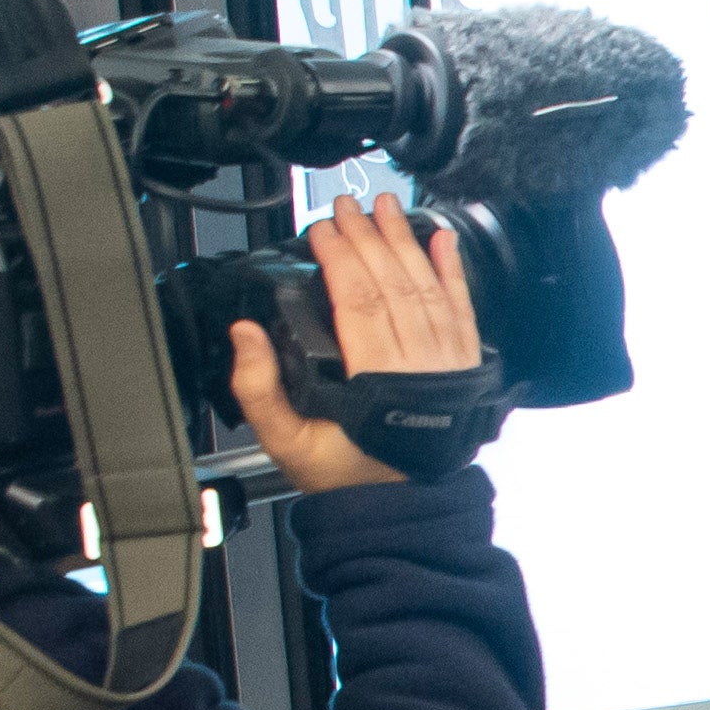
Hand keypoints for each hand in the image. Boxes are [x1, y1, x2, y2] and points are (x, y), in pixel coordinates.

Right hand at [232, 194, 484, 495]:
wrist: (404, 503)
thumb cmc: (347, 472)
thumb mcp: (286, 441)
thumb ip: (258, 388)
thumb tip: (245, 333)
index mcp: (374, 381)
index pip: (358, 301)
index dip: (340, 258)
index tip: (322, 228)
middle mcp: (417, 366)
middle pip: (392, 285)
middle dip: (369, 238)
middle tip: (348, 205)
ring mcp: (446, 363)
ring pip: (426, 289)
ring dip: (407, 243)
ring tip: (389, 207)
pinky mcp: (464, 364)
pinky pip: (461, 309)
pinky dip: (453, 271)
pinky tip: (443, 239)